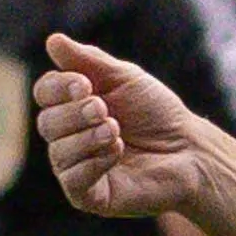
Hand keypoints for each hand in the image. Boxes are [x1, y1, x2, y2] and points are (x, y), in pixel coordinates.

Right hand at [34, 35, 211, 217]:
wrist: (190, 150)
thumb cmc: (157, 113)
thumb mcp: (125, 78)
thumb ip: (88, 61)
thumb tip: (53, 40)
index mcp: (73, 106)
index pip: (44, 94)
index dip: (58, 87)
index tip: (85, 84)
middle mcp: (69, 138)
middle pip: (46, 123)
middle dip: (74, 113)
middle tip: (103, 109)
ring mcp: (77, 168)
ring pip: (58, 153)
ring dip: (87, 137)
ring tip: (116, 130)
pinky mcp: (90, 196)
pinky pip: (73, 181)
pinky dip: (93, 162)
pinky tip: (117, 151)